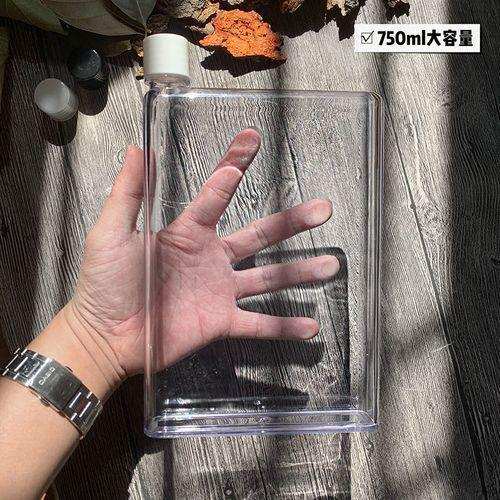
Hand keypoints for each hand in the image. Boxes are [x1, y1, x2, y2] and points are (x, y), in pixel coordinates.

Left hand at [67, 129, 338, 385]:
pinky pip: (257, 323)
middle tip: (323, 209)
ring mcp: (219, 290)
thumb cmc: (104, 283)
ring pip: (268, 278)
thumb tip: (139, 149)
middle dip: (291, 222)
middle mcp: (211, 258)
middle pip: (259, 235)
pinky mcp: (220, 321)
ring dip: (300, 273)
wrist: (104, 335)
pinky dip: (282, 326)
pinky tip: (310, 327)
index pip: (217, 194)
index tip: (252, 140)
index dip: (234, 165)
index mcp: (188, 233)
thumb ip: (128, 194)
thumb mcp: (112, 233)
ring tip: (332, 265)